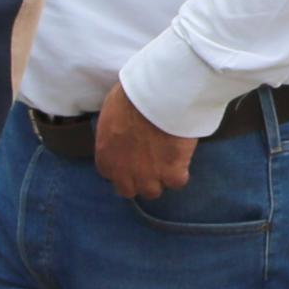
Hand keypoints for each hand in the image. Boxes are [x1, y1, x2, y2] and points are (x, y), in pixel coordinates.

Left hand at [94, 81, 196, 200]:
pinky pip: (178, 181)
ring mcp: (148, 176)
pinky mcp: (172, 172)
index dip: (124, 167)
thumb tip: (121, 131)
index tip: (133, 157)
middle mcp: (124, 173)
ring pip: (153, 191)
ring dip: (159, 178)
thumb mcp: (110, 114)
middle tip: (150, 162)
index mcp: (106, 159)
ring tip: (167, 160)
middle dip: (139, 179)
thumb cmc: (131, 97)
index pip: (112, 176)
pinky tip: (182, 157)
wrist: (156, 97)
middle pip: (130, 190)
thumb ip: (113, 133)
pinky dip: (181, 171)